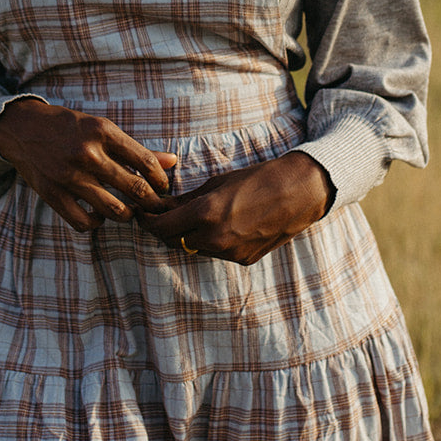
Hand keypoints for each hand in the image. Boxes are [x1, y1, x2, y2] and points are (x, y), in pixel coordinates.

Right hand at [0, 98, 176, 233]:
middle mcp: (87, 153)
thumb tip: (172, 161)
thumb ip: (135, 148)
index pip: (145, 161)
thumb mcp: (101, 128)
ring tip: (129, 211)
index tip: (163, 187)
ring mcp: (68, 176)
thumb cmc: (69, 127)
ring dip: (127, 215)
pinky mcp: (52, 195)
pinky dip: (96, 223)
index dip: (161, 179)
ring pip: (113, 210)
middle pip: (134, 188)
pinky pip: (83, 222)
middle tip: (156, 207)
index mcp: (102, 131)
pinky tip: (99, 215)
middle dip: (152, 202)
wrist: (23, 129)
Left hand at [139, 151, 333, 266]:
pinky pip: (216, 253)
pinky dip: (210, 242)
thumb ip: (187, 200)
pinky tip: (219, 226)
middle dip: (164, 229)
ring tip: (191, 218)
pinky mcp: (243, 260)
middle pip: (173, 241)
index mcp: (205, 214)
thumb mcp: (217, 183)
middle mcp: (214, 238)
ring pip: (194, 249)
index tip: (142, 213)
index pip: (161, 227)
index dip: (147, 221)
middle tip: (161, 215)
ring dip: (187, 236)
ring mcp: (229, 253)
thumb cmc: (258, 179)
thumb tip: (163, 206)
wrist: (298, 193)